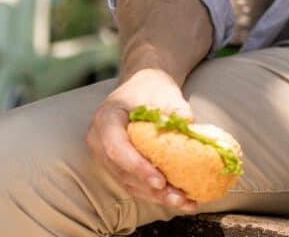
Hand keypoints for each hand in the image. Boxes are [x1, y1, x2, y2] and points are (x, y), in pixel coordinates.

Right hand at [85, 68, 198, 213]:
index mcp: (106, 118)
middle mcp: (99, 140)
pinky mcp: (118, 166)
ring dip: (156, 196)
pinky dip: (155, 193)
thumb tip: (189, 122)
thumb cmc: (151, 87)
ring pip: (129, 183)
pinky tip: (178, 198)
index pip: (116, 148)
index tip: (160, 180)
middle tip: (177, 197)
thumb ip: (174, 106)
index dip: (137, 167)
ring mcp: (106, 156)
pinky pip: (134, 184)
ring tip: (183, 201)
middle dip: (151, 188)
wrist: (142, 86)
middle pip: (123, 172)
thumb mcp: (163, 90)